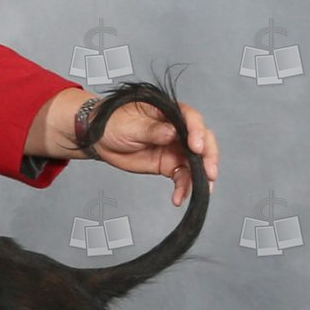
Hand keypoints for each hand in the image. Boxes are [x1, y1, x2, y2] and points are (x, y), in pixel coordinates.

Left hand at [93, 99, 220, 208]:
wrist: (99, 139)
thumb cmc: (113, 123)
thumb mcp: (130, 125)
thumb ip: (151, 130)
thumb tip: (171, 133)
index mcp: (170, 112)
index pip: (191, 119)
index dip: (197, 132)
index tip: (196, 147)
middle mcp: (178, 130)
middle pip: (202, 141)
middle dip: (209, 157)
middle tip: (209, 172)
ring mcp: (175, 148)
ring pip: (196, 162)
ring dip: (200, 177)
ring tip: (202, 190)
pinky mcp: (169, 165)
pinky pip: (182, 177)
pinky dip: (184, 188)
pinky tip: (180, 197)